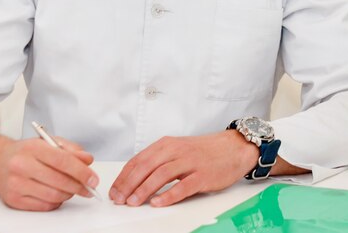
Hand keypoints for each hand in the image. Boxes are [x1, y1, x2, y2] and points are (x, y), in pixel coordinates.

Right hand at [0, 134, 98, 210]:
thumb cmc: (25, 152)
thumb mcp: (47, 142)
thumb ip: (70, 149)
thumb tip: (87, 160)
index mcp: (32, 148)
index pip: (62, 161)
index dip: (81, 171)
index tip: (93, 179)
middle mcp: (21, 165)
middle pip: (59, 181)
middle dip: (79, 186)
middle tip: (88, 187)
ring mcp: (16, 184)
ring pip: (53, 196)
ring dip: (68, 194)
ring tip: (71, 188)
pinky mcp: (14, 200)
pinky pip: (44, 206)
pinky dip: (56, 202)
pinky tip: (57, 193)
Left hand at [109, 130, 257, 207]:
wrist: (233, 147)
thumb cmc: (203, 151)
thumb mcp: (177, 150)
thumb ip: (158, 160)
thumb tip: (134, 178)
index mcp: (166, 144)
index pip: (139, 159)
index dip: (124, 176)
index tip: (114, 190)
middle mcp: (176, 150)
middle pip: (146, 166)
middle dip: (129, 183)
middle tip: (119, 198)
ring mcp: (190, 162)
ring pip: (161, 175)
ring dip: (144, 189)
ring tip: (133, 202)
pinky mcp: (203, 175)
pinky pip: (183, 186)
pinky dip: (169, 195)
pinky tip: (158, 203)